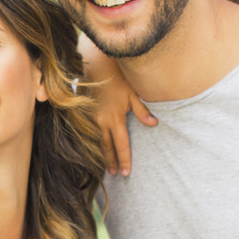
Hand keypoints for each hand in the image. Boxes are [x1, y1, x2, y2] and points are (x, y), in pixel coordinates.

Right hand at [81, 35, 155, 174]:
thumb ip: (142, 111)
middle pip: (107, 147)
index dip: (124, 159)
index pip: (121, 144)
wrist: (96, 65)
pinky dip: (95, 141)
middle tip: (115, 174)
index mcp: (114, 118)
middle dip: (111, 161)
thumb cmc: (118, 77)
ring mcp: (90, 118)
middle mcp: (100, 121)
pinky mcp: (85, 113)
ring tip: (107, 165)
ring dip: (102, 153)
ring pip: (97, 140)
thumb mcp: (134, 93)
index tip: (126, 172)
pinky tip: (98, 147)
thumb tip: (153, 124)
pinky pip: (91, 132)